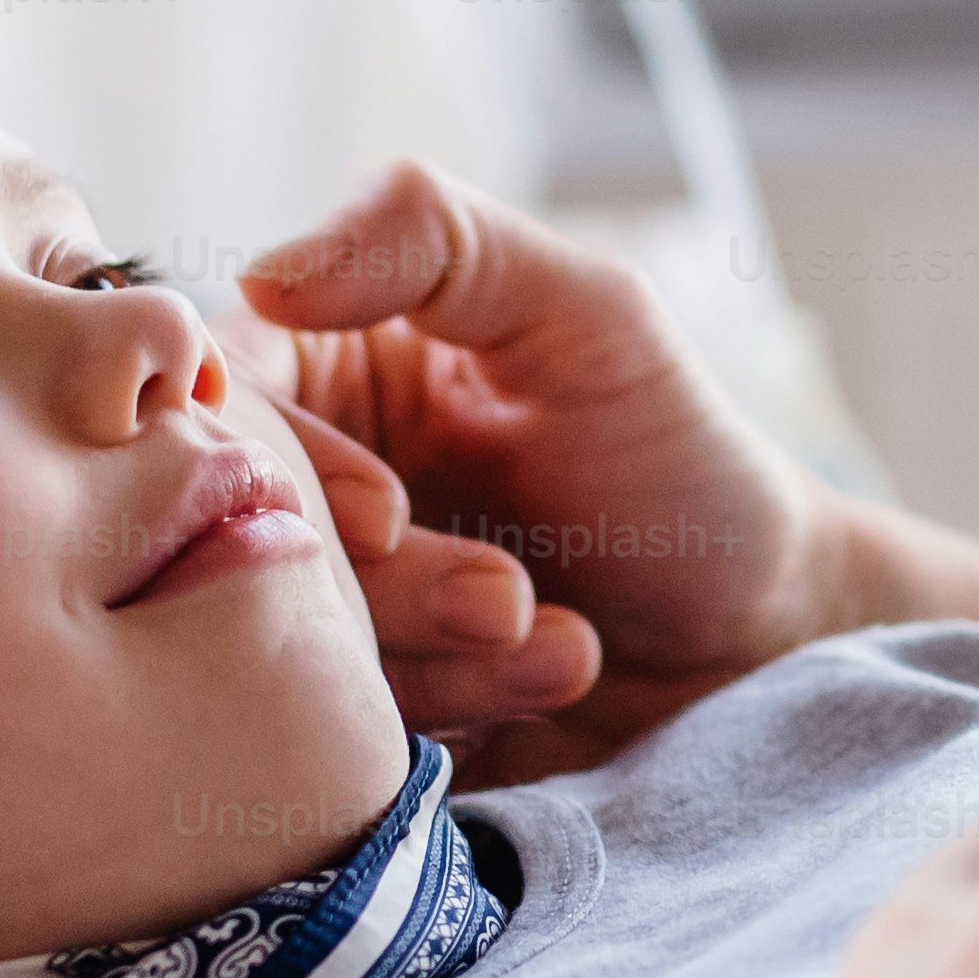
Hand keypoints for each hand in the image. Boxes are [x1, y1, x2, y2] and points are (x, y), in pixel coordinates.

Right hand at [235, 163, 848, 777]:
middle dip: (387, 587)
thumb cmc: (676, 451)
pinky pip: (338, 735)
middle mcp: (304, 488)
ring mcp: (326, 608)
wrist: (758, 630)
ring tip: (563, 640)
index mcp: (326, 369)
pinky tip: (558, 673)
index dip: (282, 467)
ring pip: (289, 648)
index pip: (220, 404)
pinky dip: (457, 712)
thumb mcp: (588, 311)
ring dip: (438, 658)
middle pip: (243, 543)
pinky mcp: (356, 715)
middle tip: (506, 596)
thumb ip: (439, 242)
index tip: (385, 515)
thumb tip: (266, 274)